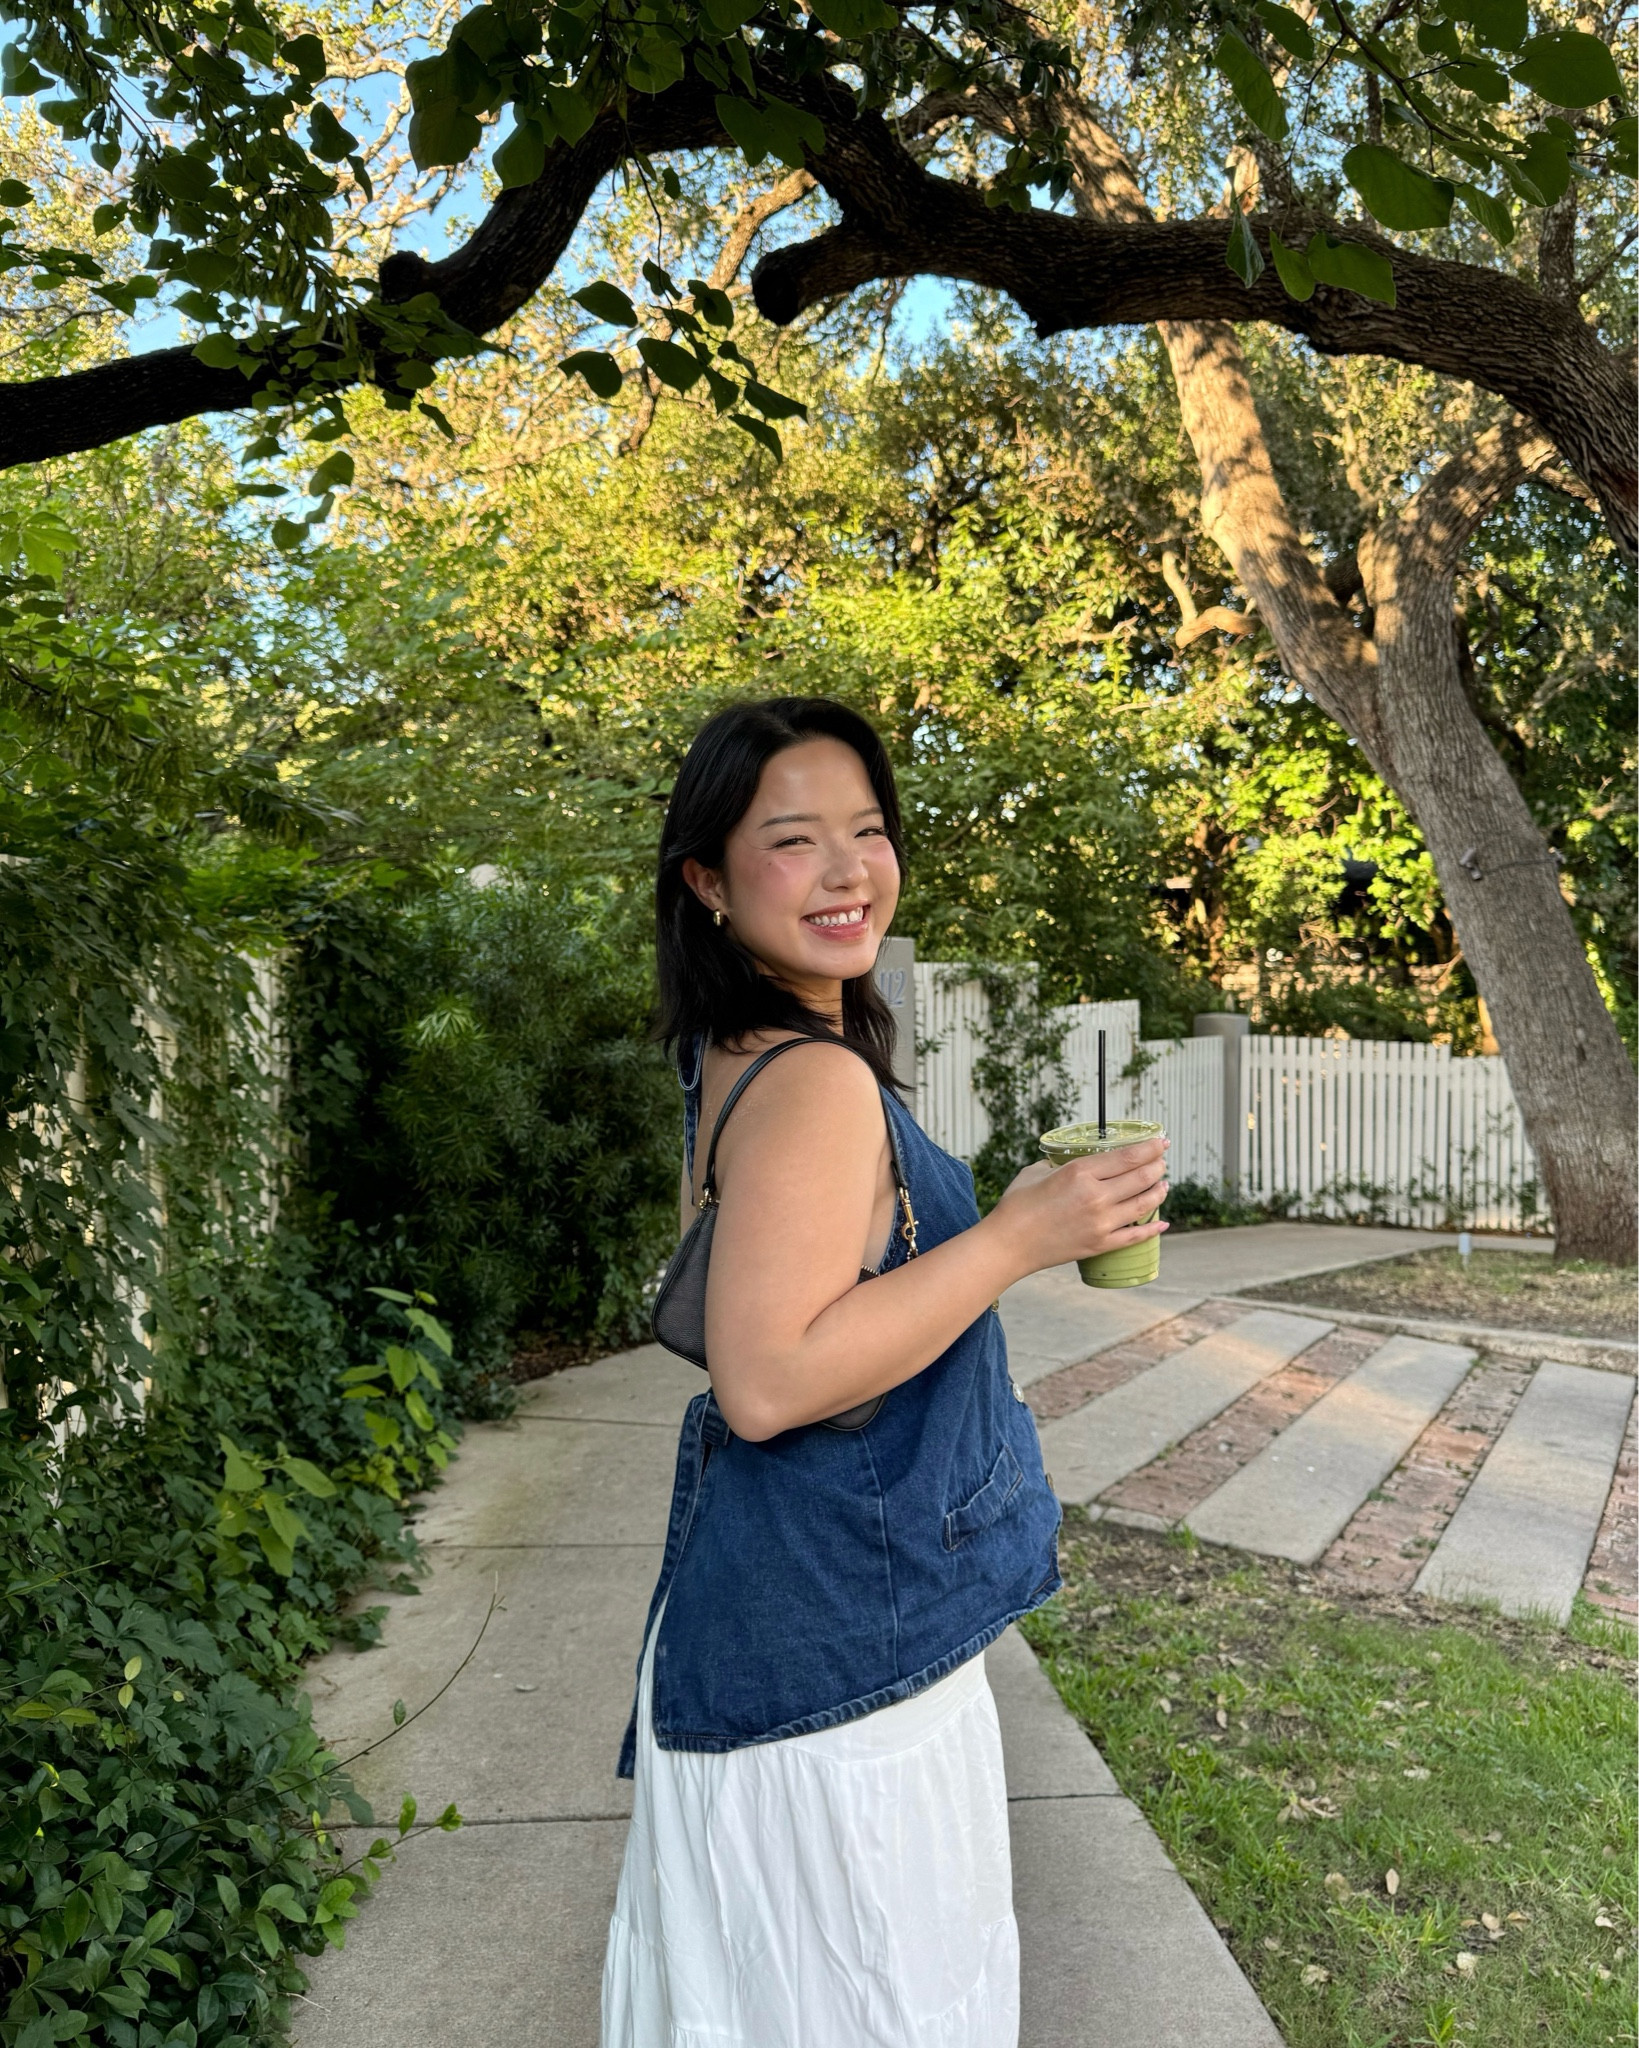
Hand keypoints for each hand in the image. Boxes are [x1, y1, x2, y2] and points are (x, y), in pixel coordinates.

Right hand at [990, 1138, 1169, 1275]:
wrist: (1008, 1244)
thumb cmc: (1016, 1205)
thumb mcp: (1036, 1171)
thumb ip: (1060, 1164)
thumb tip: (1071, 1163)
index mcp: (1080, 1172)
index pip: (1128, 1156)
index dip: (1151, 1147)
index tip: (1161, 1141)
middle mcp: (1096, 1196)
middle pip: (1142, 1177)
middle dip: (1158, 1166)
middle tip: (1162, 1161)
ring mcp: (1101, 1223)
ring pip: (1144, 1204)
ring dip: (1159, 1192)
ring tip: (1164, 1185)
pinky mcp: (1100, 1244)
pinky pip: (1135, 1236)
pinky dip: (1153, 1228)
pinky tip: (1162, 1222)